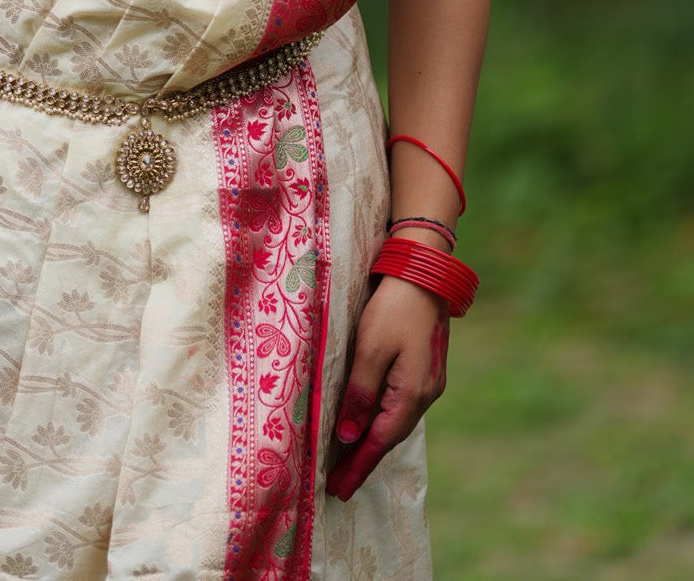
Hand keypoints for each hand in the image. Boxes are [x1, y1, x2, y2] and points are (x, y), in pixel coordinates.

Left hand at [326, 273, 448, 501]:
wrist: (425, 274)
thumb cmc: (393, 308)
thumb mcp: (370, 349)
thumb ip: (360, 394)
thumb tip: (349, 437)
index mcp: (412, 395)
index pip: (379, 443)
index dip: (357, 468)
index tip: (338, 491)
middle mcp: (425, 396)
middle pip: (388, 438)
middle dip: (362, 462)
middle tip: (338, 486)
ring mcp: (428, 384)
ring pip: (394, 423)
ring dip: (371, 443)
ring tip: (347, 462)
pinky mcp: (424, 371)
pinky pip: (399, 406)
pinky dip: (381, 422)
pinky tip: (368, 426)